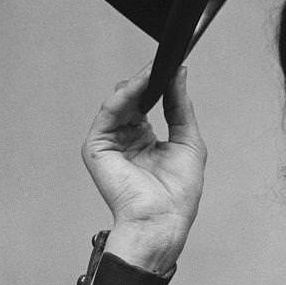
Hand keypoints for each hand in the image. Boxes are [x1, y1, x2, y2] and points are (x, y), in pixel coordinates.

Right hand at [81, 66, 205, 272]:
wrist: (162, 219)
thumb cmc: (178, 193)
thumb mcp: (188, 140)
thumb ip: (180, 105)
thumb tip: (180, 73)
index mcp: (145, 141)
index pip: (147, 104)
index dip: (158, 85)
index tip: (171, 65)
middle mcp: (125, 140)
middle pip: (131, 100)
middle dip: (146, 81)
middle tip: (161, 64)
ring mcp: (110, 143)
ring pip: (119, 103)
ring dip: (136, 85)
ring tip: (152, 72)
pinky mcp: (97, 147)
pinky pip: (109, 113)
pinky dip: (123, 97)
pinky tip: (138, 86)